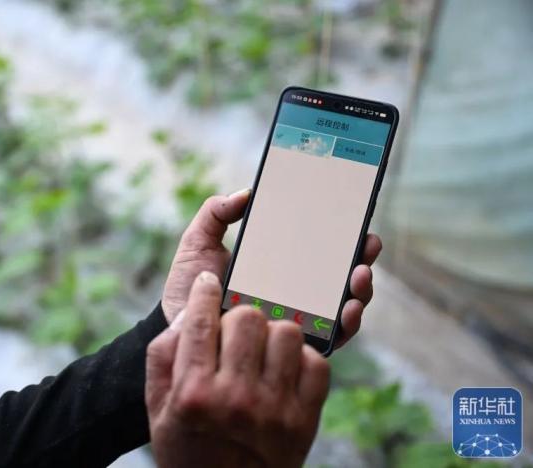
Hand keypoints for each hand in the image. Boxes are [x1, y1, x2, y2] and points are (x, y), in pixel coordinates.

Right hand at [147, 272, 329, 467]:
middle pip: (249, 318)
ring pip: (287, 333)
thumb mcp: (158, 408)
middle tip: (235, 332)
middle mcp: (235, 400)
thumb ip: (163, 357)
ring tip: (263, 350)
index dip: (205, 292)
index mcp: (193, 394)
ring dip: (273, 334)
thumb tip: (187, 315)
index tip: (209, 282)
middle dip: (239, 317)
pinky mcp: (305, 420)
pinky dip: (302, 359)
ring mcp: (274, 410)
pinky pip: (316, 363)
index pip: (200, 322)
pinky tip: (284, 368)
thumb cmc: (187, 448)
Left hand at [161, 191, 382, 348]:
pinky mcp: (295, 347)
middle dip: (361, 257)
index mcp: (278, 266)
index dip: (342, 234)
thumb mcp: (199, 242)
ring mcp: (298, 319)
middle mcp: (294, 292)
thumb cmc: (190, 287)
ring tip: (359, 275)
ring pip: (343, 304)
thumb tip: (248, 192)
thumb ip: (216, 213)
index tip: (355, 216)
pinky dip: (347, 324)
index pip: (318, 248)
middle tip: (367, 244)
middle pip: (339, 274)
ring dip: (360, 289)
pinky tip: (347, 309)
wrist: (178, 328)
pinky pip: (331, 338)